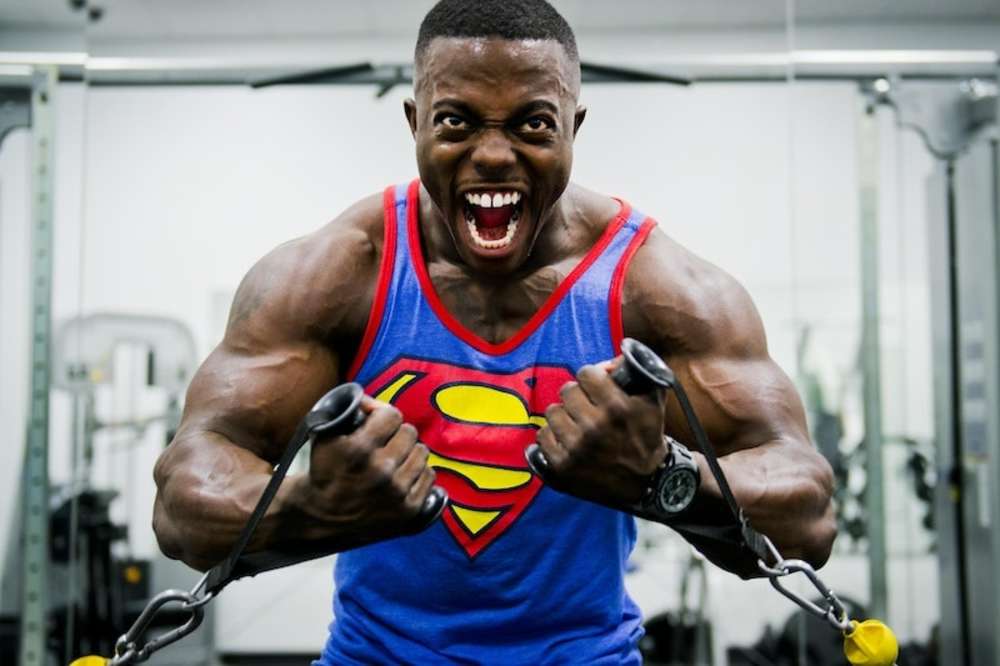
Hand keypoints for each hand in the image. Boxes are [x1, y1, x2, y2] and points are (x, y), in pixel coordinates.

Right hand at [291, 395, 437, 543]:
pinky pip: (429, 475)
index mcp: (359, 450)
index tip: (376, 423)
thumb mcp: (325, 435)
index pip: (392, 415)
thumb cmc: (324, 470)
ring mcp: (397, 492)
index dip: (383, 416)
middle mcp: (381, 471)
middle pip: (410, 432)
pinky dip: (417, 473)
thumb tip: (371, 399)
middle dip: (396, 434)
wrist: (320, 515)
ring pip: (422, 452)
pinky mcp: (409, 509)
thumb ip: (349, 411)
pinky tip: (402, 476)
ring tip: (394, 460)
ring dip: (409, 452)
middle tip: (385, 443)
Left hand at [535, 359, 668, 506]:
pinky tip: (567, 440)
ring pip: (552, 411)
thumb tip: (612, 360)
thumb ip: (637, 374)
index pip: (586, 373)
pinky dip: (553, 436)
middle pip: (567, 390)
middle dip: (578, 396)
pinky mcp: (562, 466)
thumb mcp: (653, 402)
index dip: (591, 378)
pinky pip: (542, 436)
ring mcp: (576, 448)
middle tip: (586, 406)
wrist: (647, 483)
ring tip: (577, 424)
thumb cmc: (648, 438)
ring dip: (564, 416)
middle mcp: (594, 427)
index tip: (595, 386)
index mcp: (616, 408)